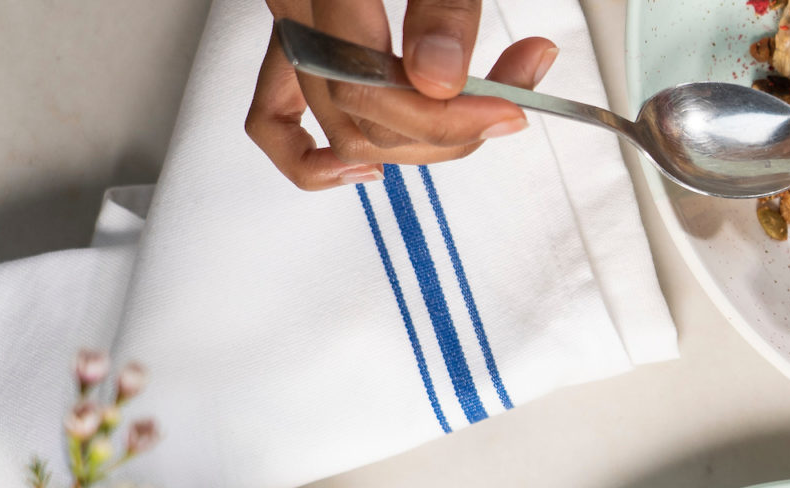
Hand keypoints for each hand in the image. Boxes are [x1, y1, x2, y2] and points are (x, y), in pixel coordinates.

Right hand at [246, 0, 559, 190]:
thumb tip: (438, 81)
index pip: (370, 86)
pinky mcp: (299, 36)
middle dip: (447, 129)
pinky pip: (272, 116)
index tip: (512, 106)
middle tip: (516, 96)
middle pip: (358, 116)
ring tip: (488, 103)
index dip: (447, 116)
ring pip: (339, 127)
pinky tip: (367, 169)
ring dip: (420, 140)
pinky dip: (310, 157)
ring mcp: (291, 24)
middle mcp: (296, 6)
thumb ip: (444, 5)